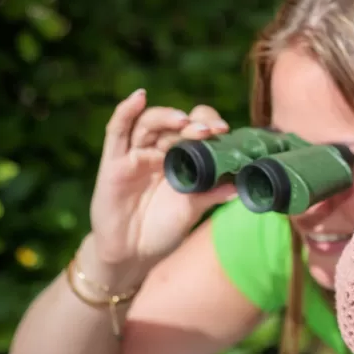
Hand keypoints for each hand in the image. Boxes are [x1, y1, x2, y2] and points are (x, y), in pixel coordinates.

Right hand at [88, 89, 233, 276]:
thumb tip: (240, 186)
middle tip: (211, 130)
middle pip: (174, 125)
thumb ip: (211, 195)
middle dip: (193, 124)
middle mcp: (157, 151)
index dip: (208, 126)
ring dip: (166, 117)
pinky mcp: (113, 162)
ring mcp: (134, 154)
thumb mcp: (191, 210)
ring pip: (148, 123)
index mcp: (179, 159)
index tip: (225, 131)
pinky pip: (116, 131)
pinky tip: (138, 98)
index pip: (194, 130)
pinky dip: (126, 111)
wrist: (132, 255)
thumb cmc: (162, 230)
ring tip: (183, 121)